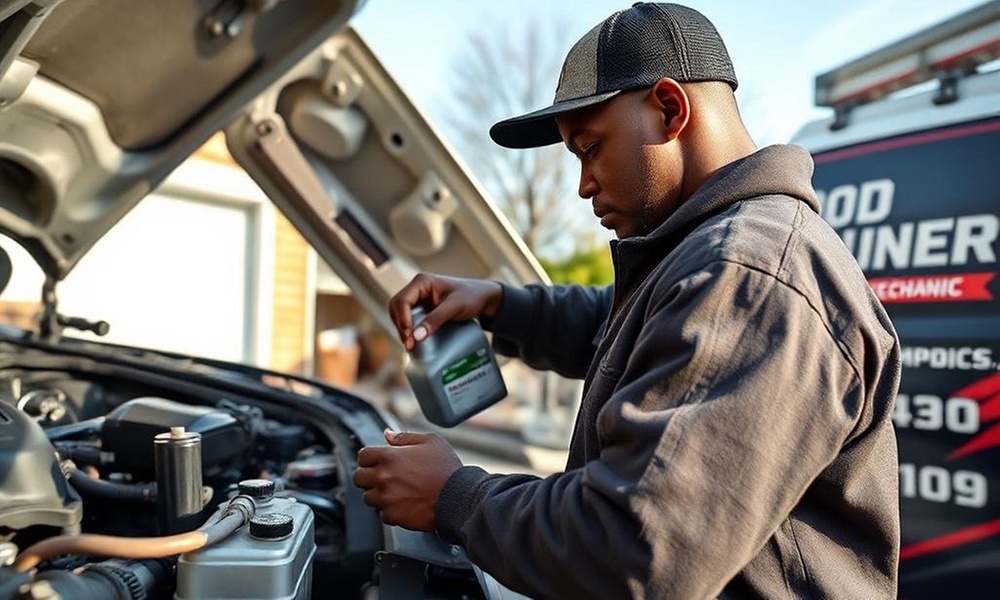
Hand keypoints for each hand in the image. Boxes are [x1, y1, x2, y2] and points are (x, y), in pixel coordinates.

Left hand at [353, 430, 463, 530]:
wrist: (458, 497)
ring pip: (368, 497)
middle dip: (369, 477)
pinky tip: (404, 504)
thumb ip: (404, 437)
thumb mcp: (430, 441)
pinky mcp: (392, 515)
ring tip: (397, 492)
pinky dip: (390, 511)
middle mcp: (383, 476)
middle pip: (359, 477)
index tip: (378, 462)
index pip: (363, 456)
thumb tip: (387, 434)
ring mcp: (386, 497)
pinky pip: (381, 514)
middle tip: (385, 478)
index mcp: (389, 456)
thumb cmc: (446, 469)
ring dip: (378, 495)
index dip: (370, 458)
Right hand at [388, 274, 502, 350]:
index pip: (402, 301)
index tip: (409, 337)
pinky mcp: (421, 309)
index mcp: (422, 282)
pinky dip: (408, 330)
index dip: (402, 319)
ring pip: (399, 314)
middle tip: (409, 344)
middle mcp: (416, 289)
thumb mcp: (455, 307)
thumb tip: (416, 336)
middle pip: (396, 307)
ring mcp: (418, 299)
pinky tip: (414, 341)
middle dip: (400, 326)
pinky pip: (408, 319)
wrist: (482, 298)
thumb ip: (436, 319)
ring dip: (402, 329)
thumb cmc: (471, 297)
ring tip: (411, 345)